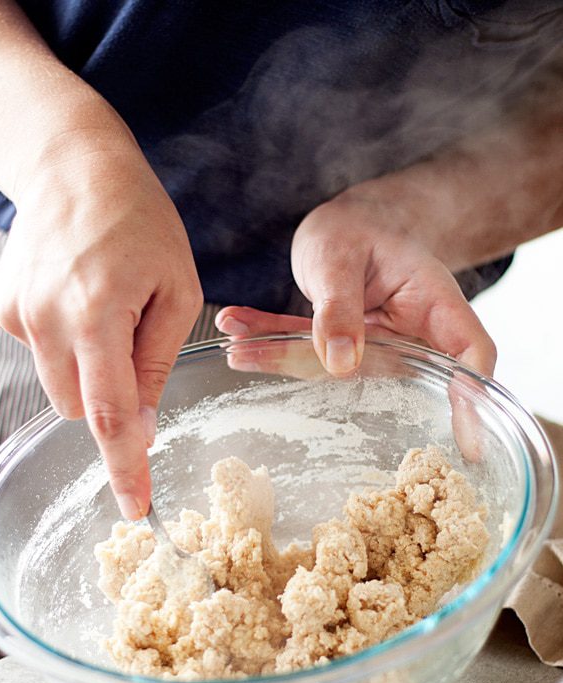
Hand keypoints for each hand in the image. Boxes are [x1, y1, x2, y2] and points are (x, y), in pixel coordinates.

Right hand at [0, 143, 202, 519]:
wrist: (71, 165)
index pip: (111, 413)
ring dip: (87, 370)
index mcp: (99, 313)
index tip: (134, 508)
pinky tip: (75, 297)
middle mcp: (46, 319)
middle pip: (80, 408)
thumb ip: (157, 363)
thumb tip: (139, 429)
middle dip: (111, 399)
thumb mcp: (177, 290)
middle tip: (133, 344)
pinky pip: (40, 355)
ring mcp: (16, 315)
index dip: (123, 467)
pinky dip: (64, 344)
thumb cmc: (140, 222)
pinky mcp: (0, 310)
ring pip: (58, 386)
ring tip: (103, 309)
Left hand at [216, 187, 496, 377]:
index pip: (470, 355)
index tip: (465, 444)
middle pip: (387, 375)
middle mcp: (406, 332)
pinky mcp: (337, 343)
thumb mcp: (346, 255)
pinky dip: (267, 340)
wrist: (350, 218)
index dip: (470, 398)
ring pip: (330, 366)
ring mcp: (371, 343)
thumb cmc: (360, 224)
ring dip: (277, 357)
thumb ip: (340, 307)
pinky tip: (234, 330)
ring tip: (236, 350)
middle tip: (266, 367)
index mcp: (433, 304)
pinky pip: (303, 348)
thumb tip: (340, 365)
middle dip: (325, 380)